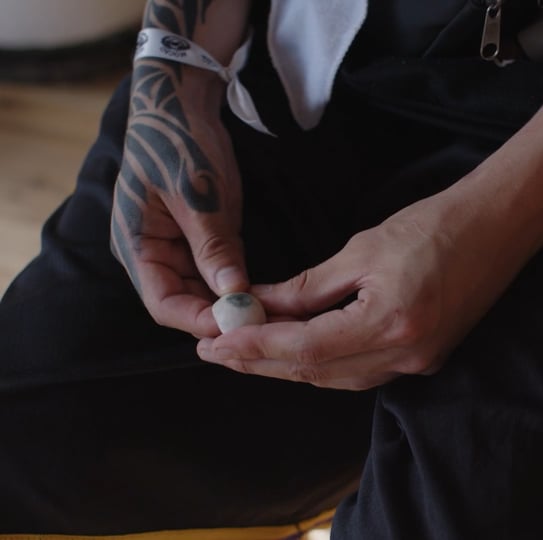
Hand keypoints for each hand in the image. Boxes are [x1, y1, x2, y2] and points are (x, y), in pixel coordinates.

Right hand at [111, 65, 246, 336]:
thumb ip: (213, 246)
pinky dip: (233, 282)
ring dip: (229, 302)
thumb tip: (233, 293)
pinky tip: (260, 291)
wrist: (180, 101)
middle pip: (183, 303)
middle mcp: (151, 253)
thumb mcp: (198, 194)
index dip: (199, 321)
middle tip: (261, 324)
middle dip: (219, 316)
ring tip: (265, 312)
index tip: (239, 326)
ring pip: (201, 291)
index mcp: (137, 244)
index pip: (163, 304)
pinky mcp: (196, 237)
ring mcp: (174, 246)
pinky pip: (213, 271)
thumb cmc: (180, 141)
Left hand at [197, 157, 542, 388]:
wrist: (497, 226)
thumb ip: (310, 286)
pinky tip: (295, 348)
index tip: (215, 344)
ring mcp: (418, 363)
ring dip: (288, 365)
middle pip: (317, 373)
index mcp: (391, 324)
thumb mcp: (363, 248)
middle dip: (262, 363)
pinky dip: (322, 362)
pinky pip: (360, 371)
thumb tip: (263, 304)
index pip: (305, 349)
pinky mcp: (424, 358)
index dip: (256, 347)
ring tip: (245, 349)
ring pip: (336, 378)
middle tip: (216, 352)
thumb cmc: (435, 225)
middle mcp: (405, 356)